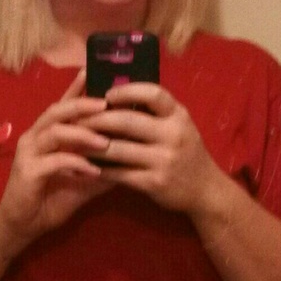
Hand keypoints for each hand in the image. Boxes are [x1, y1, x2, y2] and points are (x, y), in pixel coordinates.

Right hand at [0, 69, 112, 247]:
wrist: (23, 224)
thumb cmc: (53, 197)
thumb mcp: (84, 179)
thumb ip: (103, 164)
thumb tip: (132, 154)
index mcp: (48, 132)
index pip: (64, 104)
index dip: (78, 87)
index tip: (95, 71)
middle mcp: (36, 136)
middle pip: (57, 111)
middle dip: (82, 105)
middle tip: (106, 104)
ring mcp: (29, 152)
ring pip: (55, 132)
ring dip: (82, 134)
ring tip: (105, 141)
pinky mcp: (27, 172)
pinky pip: (53, 162)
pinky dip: (75, 163)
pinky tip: (93, 170)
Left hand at [79, 82, 221, 213]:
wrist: (205, 189)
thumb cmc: (184, 149)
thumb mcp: (177, 124)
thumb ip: (154, 111)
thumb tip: (115, 93)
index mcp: (178, 115)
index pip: (152, 93)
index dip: (126, 91)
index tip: (106, 94)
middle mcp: (173, 135)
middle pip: (127, 121)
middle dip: (97, 119)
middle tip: (78, 118)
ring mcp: (164, 160)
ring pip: (118, 149)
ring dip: (92, 145)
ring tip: (75, 141)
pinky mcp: (154, 183)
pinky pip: (120, 173)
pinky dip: (100, 168)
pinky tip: (88, 164)